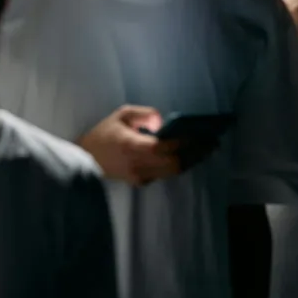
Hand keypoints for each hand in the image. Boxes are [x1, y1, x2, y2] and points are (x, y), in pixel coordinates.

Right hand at [78, 105, 215, 186]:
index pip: (161, 147)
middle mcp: (136, 163)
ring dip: (191, 160)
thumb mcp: (120, 115)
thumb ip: (143, 115)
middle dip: (195, 153)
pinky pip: (165, 174)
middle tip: (211, 143)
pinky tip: (188, 157)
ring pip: (172, 171)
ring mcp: (139, 175)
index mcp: (129, 145)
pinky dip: (178, 165)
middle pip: (173, 163)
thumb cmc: (104, 134)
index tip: (199, 135)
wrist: (86, 158)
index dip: (182, 142)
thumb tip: (163, 122)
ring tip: (206, 149)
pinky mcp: (141, 182)